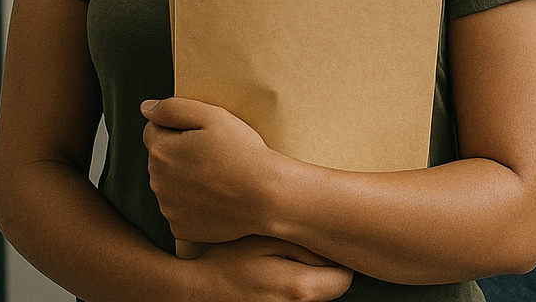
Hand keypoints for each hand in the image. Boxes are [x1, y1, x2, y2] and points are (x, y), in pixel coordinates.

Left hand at [142, 97, 277, 245]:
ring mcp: (167, 208)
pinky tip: (215, 197)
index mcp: (161, 152)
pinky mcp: (179, 227)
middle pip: (160, 159)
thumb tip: (146, 108)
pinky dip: (192, 203)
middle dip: (180, 154)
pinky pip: (179, 209)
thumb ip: (174, 109)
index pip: (154, 131)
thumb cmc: (244, 154)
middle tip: (214, 155)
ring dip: (184, 179)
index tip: (204, 136)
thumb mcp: (214, 117)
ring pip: (169, 185)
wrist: (267, 197)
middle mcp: (157, 182)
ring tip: (217, 176)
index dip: (179, 128)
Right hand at [187, 235, 351, 301]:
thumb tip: (337, 250)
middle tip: (298, 256)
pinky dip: (290, 294)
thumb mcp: (267, 240)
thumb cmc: (227, 262)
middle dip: (323, 273)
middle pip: (332, 292)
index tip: (320, 249)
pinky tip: (274, 284)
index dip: (335, 261)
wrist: (192, 292)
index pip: (344, 279)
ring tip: (282, 269)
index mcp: (299, 289)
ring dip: (308, 284)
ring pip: (315, 299)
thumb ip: (308, 245)